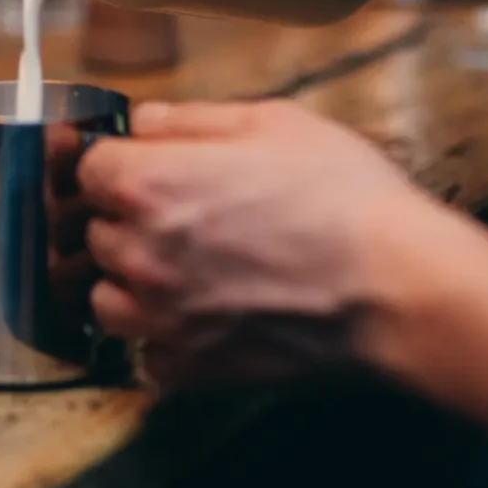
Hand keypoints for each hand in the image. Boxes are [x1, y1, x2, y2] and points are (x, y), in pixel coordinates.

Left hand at [76, 99, 441, 391]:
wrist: (399, 285)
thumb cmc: (342, 193)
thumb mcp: (270, 121)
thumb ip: (190, 118)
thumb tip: (142, 122)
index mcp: (150, 184)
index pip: (87, 169)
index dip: (115, 162)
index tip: (140, 165)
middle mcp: (141, 253)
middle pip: (94, 233)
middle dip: (124, 219)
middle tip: (178, 214)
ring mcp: (162, 318)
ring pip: (105, 299)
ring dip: (130, 282)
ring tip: (179, 270)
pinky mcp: (191, 368)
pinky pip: (147, 354)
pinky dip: (164, 339)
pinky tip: (203, 317)